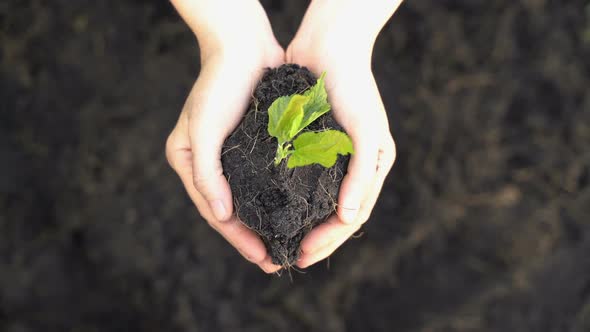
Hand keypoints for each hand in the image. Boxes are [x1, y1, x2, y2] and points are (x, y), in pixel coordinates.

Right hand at [166, 0, 283, 272]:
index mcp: (190, 163)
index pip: (215, 212)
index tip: (264, 258)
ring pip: (252, 199)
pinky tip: (296, 211)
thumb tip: (221, 215)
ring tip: (290, 244)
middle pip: (233, 211)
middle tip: (278, 261)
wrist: (244, 46)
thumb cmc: (218, 85)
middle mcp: (211, 164)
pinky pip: (267, 180)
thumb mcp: (203, 129)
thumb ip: (206, 174)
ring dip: (269, 222)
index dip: (239, 239)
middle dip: (254, 238)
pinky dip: (278, 198)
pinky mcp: (257, 146)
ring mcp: (234, 156)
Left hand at [286, 0, 399, 267]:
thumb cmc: (353, 88)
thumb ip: (361, 176)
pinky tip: (272, 208)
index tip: (302, 255)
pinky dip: (290, 198)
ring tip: (279, 241)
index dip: (329, 239)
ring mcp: (332, 156)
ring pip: (317, 201)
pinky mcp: (311, 144)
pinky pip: (301, 179)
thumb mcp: (366, 133)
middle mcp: (354, 166)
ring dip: (301, 223)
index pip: (353, 217)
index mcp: (373, 167)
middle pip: (335, 215)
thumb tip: (349, 219)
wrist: (329, 47)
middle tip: (288, 258)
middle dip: (314, 240)